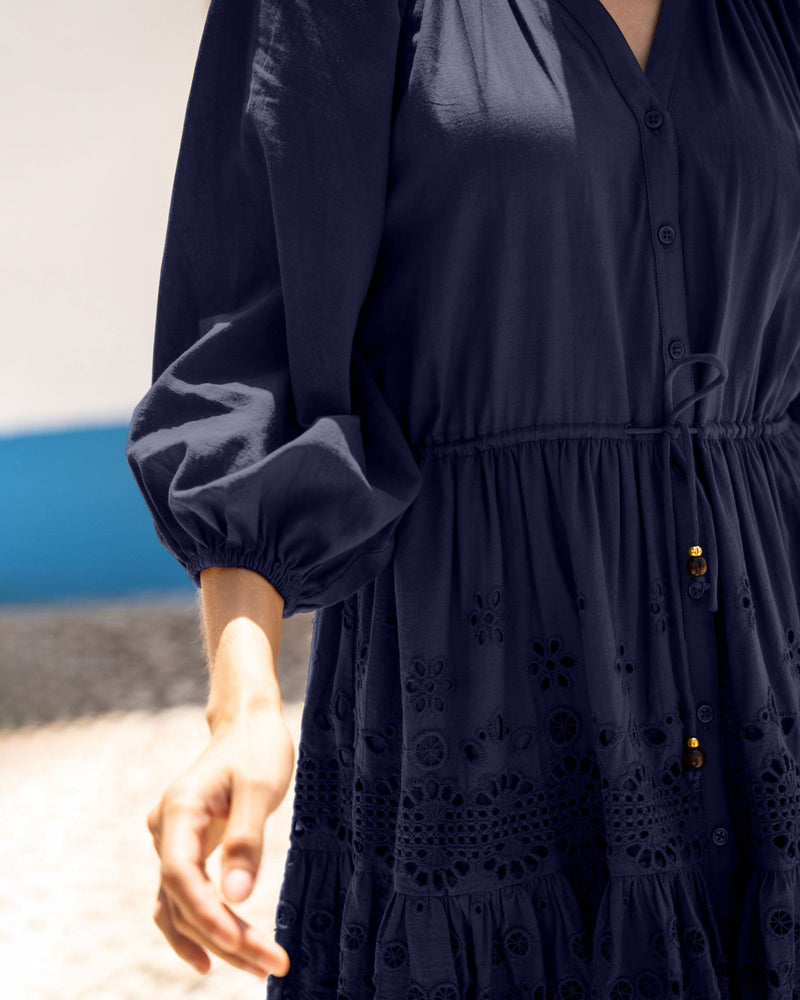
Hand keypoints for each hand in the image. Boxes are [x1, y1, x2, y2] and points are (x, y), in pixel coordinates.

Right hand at [147, 706, 294, 978]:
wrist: (248, 725)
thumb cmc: (257, 748)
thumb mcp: (260, 787)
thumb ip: (247, 840)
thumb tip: (237, 898)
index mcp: (179, 811)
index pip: (181, 876)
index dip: (207, 916)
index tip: (243, 943)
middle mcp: (166, 830)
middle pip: (183, 900)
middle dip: (224, 937)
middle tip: (270, 964)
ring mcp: (173, 840)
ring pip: (182, 905)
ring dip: (217, 939)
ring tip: (259, 966)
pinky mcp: (187, 848)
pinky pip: (186, 896)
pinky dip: (204, 925)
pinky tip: (223, 951)